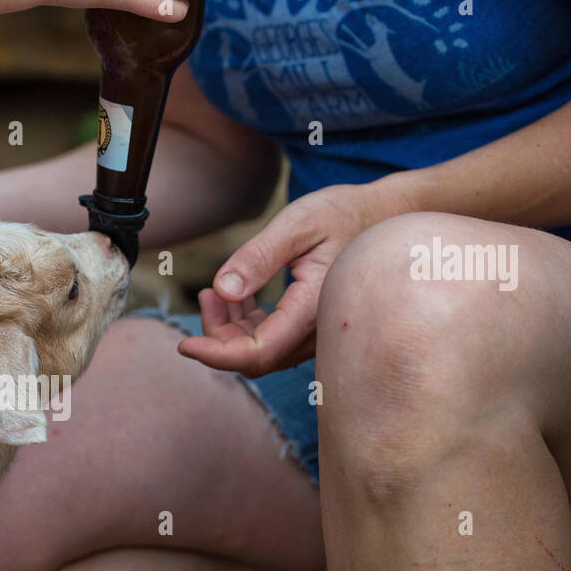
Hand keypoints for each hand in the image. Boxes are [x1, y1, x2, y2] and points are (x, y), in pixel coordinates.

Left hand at [178, 183, 410, 376]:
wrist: (386, 217)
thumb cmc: (344, 213)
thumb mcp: (298, 223)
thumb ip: (259, 256)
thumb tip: (223, 290)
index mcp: (314, 308)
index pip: (258, 353)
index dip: (217, 355)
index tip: (185, 344)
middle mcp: (318, 331)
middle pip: (255, 357)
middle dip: (219, 335)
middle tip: (205, 294)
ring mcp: (318, 334)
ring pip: (262, 351)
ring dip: (231, 329)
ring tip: (215, 290)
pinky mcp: (312, 328)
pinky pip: (272, 340)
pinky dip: (246, 324)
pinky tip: (238, 294)